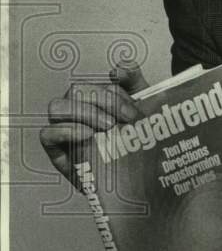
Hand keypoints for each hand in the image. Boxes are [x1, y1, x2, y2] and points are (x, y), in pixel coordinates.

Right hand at [40, 65, 148, 183]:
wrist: (141, 182)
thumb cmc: (139, 144)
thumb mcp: (145, 112)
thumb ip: (135, 83)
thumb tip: (118, 68)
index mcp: (96, 101)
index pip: (96, 85)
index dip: (115, 94)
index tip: (135, 112)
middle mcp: (78, 112)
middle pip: (76, 91)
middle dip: (102, 101)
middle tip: (123, 121)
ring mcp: (65, 131)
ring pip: (58, 107)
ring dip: (83, 113)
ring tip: (107, 128)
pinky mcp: (57, 152)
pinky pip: (47, 134)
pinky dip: (65, 130)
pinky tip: (88, 136)